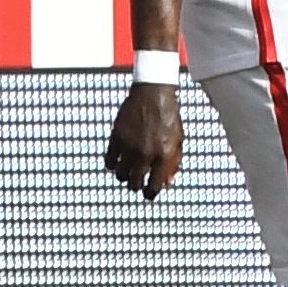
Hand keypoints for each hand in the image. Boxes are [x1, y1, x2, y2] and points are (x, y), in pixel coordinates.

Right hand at [104, 79, 185, 197]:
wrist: (154, 93)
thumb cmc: (168, 116)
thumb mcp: (177, 140)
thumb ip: (173, 162)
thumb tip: (167, 183)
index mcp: (164, 155)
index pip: (154, 186)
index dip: (150, 193)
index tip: (147, 193)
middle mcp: (146, 153)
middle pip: (135, 183)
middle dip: (136, 186)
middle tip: (136, 182)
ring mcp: (130, 146)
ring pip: (120, 174)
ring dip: (123, 176)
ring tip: (126, 171)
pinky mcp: (117, 137)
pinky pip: (109, 160)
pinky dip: (111, 164)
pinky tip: (115, 161)